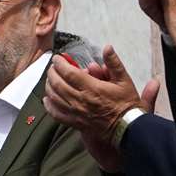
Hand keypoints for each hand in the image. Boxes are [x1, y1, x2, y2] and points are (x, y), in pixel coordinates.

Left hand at [43, 46, 160, 171]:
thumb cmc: (126, 105)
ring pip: (54, 97)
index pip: (68, 72)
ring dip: (49, 86)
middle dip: (52, 72)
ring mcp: (77, 112)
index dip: (60, 63)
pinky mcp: (76, 122)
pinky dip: (49, 106)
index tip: (58, 58)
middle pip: (58, 83)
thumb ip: (114, 63)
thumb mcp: (124, 80)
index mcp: (92, 88)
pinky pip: (57, 114)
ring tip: (50, 79)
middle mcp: (81, 100)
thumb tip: (107, 48)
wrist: (128, 128)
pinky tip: (47, 99)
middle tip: (53, 67)